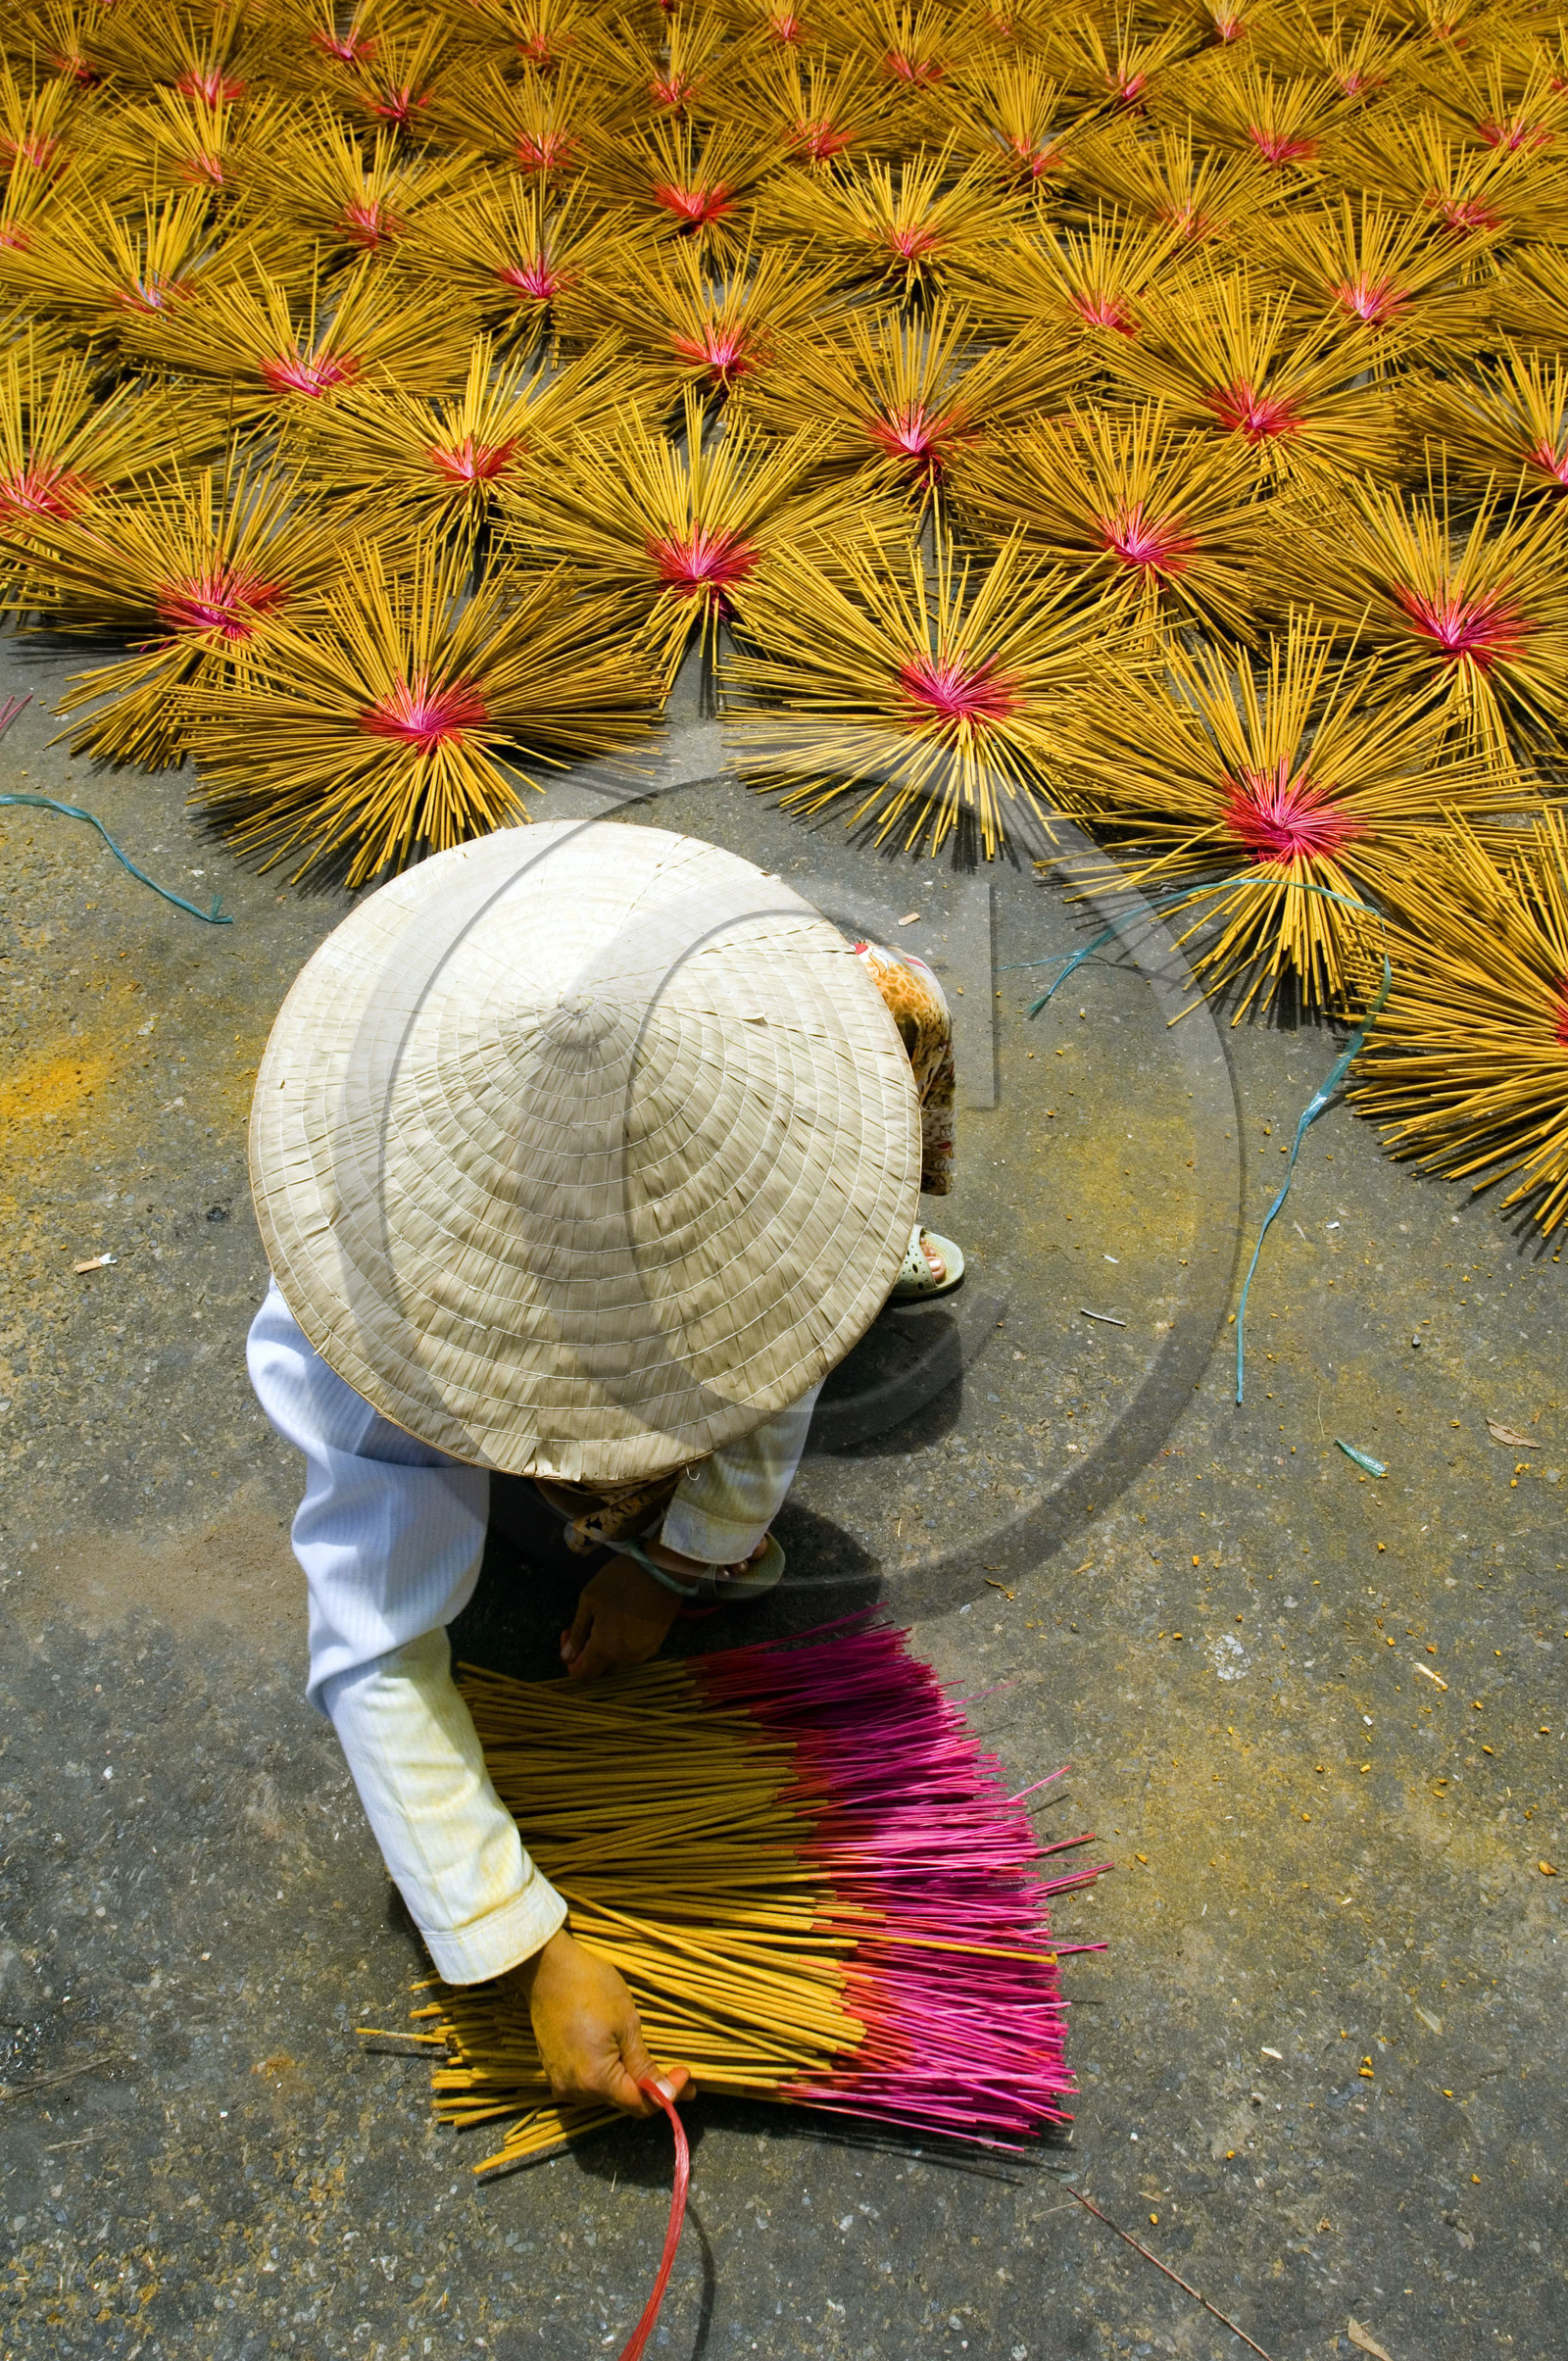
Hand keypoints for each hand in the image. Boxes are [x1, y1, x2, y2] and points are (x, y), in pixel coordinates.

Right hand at [520, 1927, 694, 2115]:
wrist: (547, 1968)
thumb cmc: (592, 1988)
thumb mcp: (627, 2025)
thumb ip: (644, 2066)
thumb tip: (666, 2097)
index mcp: (595, 2080)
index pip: (640, 2105)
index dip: (667, 2096)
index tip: (688, 2077)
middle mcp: (575, 2091)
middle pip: (623, 2101)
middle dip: (652, 2088)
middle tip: (677, 2071)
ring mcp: (561, 2082)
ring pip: (606, 2094)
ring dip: (629, 2081)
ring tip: (649, 2059)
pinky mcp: (554, 2071)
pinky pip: (589, 2083)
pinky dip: (608, 2074)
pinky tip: (621, 2056)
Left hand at [560, 1553, 684, 1679]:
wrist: (664, 1571)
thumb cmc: (621, 1581)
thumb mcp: (589, 1600)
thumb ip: (577, 1632)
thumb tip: (567, 1656)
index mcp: (605, 1649)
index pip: (582, 1675)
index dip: (571, 1662)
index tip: (569, 1636)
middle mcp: (626, 1658)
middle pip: (600, 1670)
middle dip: (588, 1654)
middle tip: (587, 1626)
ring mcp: (644, 1653)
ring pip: (617, 1661)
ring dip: (606, 1649)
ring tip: (606, 1620)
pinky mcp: (656, 1644)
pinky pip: (632, 1653)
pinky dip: (623, 1644)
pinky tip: (624, 1620)